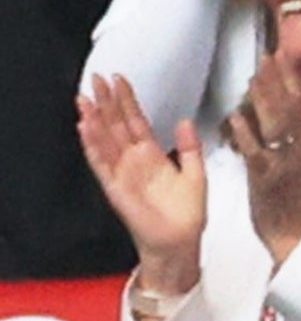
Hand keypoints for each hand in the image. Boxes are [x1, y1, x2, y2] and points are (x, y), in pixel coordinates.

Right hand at [77, 76, 205, 291]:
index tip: (120, 80)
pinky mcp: (115, 187)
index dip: (127, 100)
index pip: (136, 121)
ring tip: (85, 98)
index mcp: (152, 155)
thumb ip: (190, 148)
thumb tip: (186, 121)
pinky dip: (92, 145)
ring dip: (93, 119)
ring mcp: (122, 172)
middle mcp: (133, 160)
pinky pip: (100, 162)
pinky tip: (85, 127)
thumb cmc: (187, 214)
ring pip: (103, 139)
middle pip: (116, 125)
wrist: (180, 242)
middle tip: (97, 78)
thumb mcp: (196, 175)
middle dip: (106, 102)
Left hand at [228, 55, 300, 266]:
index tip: (281, 55)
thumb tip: (288, 110)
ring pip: (278, 127)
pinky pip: (257, 153)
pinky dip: (247, 134)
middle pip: (292, 110)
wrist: (294, 238)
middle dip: (279, 82)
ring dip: (265, 101)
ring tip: (253, 77)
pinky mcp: (269, 180)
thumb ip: (294, 139)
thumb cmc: (292, 204)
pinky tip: (235, 116)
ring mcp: (287, 165)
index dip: (292, 79)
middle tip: (266, 57)